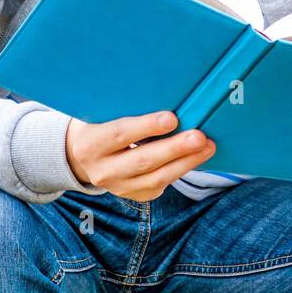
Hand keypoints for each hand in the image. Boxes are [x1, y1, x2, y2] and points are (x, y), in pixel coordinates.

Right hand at [65, 110, 215, 201]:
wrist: (83, 157)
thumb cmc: (102, 125)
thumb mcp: (103, 115)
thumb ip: (126, 110)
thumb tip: (168, 97)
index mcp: (90, 144)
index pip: (119, 134)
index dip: (146, 127)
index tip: (172, 118)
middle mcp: (102, 170)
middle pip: (142, 160)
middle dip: (174, 149)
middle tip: (199, 137)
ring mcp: (118, 187)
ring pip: (156, 178)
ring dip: (186, 162)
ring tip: (208, 147)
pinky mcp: (135, 195)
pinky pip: (162, 184)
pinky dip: (181, 169)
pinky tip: (197, 157)